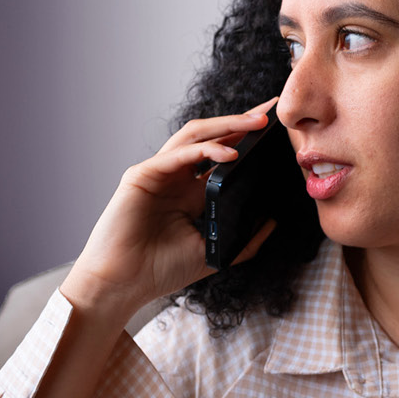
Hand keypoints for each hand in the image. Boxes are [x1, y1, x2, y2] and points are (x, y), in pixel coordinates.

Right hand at [60, 97, 279, 319]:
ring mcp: (158, 173)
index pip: (222, 156)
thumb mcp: (214, 254)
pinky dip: (204, 150)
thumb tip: (272, 222)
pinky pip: (177, 155)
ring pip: (194, 137)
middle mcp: (176, 178)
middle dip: (241, 122)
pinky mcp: (141, 175)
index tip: (275, 130)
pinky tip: (229, 154)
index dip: (246, 140)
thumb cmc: (160, 270)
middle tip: (270, 112)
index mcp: (191, 193)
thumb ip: (243, 240)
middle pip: (210, 138)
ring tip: (256, 122)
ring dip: (226, 126)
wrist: (123, 285)